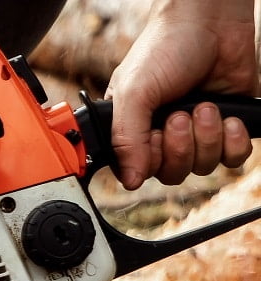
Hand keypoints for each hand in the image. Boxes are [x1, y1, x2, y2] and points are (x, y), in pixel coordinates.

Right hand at [107, 0, 256, 188]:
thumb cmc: (165, 48)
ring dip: (208, 137)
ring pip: (203, 166)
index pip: (140, 170)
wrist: (212, 22)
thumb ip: (125, 139)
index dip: (152, 160)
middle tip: (181, 116)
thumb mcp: (132, 93)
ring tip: (206, 106)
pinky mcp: (227, 126)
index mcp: (134, 129)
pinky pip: (233, 158)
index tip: (154, 134)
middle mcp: (163, 134)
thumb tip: (130, 180)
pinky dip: (233, 142)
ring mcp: (197, 131)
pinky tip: (228, 118)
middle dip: (181, 146)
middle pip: (174, 173)